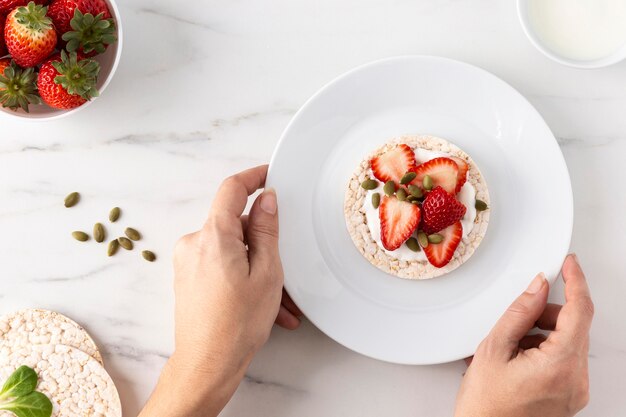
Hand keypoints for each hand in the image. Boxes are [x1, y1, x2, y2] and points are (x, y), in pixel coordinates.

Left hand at [139, 165, 301, 416]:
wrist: (206, 364)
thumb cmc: (236, 324)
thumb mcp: (266, 272)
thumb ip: (266, 230)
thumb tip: (266, 200)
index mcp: (213, 236)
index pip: (232, 189)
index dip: (253, 177)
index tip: (269, 175)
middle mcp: (194, 243)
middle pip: (234, 224)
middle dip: (263, 242)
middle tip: (285, 267)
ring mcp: (188, 261)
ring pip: (231, 249)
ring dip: (257, 267)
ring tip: (279, 300)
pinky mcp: (188, 277)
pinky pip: (220, 265)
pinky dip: (242, 277)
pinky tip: (263, 304)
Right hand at [454, 254, 592, 416]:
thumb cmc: (484, 406)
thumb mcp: (494, 349)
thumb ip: (519, 312)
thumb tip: (538, 288)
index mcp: (560, 366)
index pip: (580, 311)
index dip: (576, 282)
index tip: (570, 265)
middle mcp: (576, 381)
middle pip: (574, 327)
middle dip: (547, 314)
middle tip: (517, 322)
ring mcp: (575, 391)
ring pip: (568, 343)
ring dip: (543, 334)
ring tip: (511, 350)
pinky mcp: (569, 397)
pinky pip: (565, 361)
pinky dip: (545, 351)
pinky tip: (518, 360)